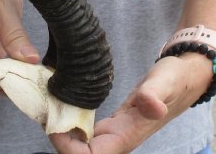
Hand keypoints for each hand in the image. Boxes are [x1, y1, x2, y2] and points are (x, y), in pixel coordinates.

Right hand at [0, 0, 39, 89]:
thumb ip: (15, 34)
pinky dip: (14, 73)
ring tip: (32, 73)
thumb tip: (30, 61)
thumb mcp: (6, 6)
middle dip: (2, 80)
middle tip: (29, 76)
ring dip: (10, 79)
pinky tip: (29, 69)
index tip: (12, 72)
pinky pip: (0, 70)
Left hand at [50, 53, 211, 153]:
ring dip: (62, 131)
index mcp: (127, 135)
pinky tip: (62, 105)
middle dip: (59, 139)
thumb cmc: (174, 80)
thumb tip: (151, 106)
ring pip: (82, 143)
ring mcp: (114, 131)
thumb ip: (156, 94)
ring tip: (47, 108)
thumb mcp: (165, 82)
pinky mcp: (112, 122)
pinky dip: (71, 121)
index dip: (68, 148)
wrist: (181, 78)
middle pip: (82, 153)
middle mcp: (118, 137)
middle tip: (43, 113)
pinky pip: (87, 130)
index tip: (52, 126)